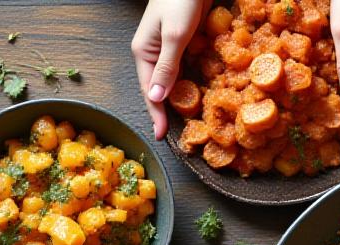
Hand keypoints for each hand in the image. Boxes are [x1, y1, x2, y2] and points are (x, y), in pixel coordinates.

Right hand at [131, 0, 210, 139]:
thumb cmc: (181, 0)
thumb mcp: (175, 35)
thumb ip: (167, 66)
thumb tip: (155, 97)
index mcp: (144, 52)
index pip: (149, 91)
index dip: (155, 114)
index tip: (161, 136)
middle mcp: (152, 53)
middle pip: (158, 88)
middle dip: (164, 111)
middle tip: (175, 136)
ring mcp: (167, 48)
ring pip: (171, 80)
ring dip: (177, 100)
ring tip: (185, 123)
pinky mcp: (182, 43)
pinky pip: (183, 69)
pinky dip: (188, 83)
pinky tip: (195, 95)